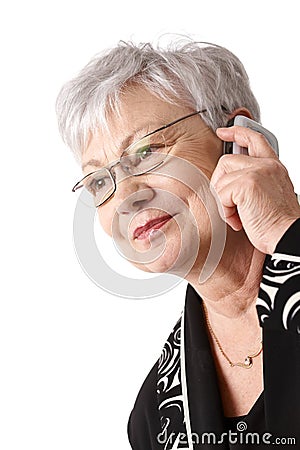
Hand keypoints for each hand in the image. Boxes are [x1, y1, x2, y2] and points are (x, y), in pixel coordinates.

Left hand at [210, 125, 299, 254]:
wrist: (287, 237)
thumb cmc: (277, 223)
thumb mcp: (269, 194)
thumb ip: (253, 181)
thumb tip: (227, 180)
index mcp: (273, 166)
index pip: (254, 139)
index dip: (237, 132)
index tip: (223, 132)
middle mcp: (266, 165)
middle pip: (226, 161)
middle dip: (220, 183)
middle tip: (230, 203)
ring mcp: (257, 172)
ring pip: (220, 179)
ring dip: (224, 201)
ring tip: (238, 214)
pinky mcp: (247, 184)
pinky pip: (221, 193)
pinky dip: (225, 211)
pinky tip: (238, 220)